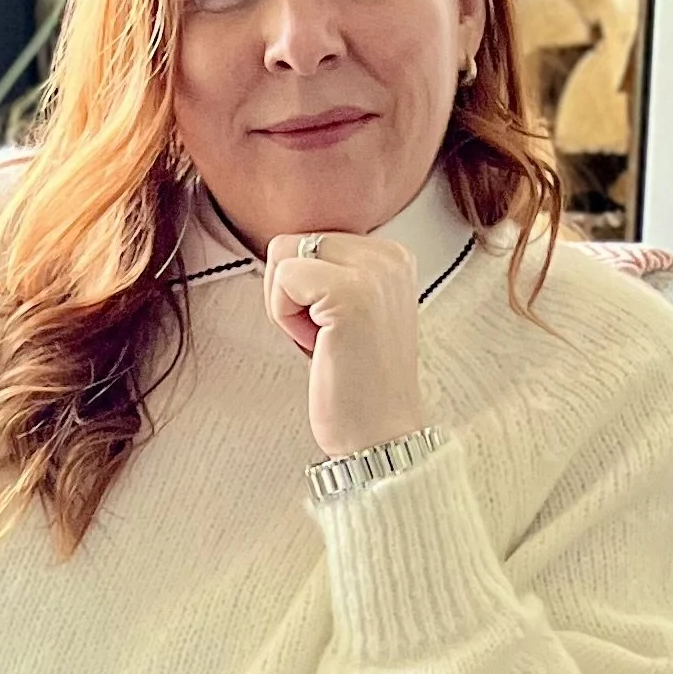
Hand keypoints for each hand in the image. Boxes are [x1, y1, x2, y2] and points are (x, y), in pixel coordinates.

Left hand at [263, 228, 422, 459]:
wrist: (380, 433)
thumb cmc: (357, 382)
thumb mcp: (349, 311)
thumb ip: (330, 274)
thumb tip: (281, 253)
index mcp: (391, 255)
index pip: (309, 241)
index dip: (301, 291)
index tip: (331, 328)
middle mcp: (389, 254)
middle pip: (290, 243)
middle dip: (288, 295)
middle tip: (322, 338)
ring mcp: (374, 271)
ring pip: (282, 256)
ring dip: (285, 305)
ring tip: (322, 341)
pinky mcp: (350, 293)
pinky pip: (283, 279)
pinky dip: (284, 318)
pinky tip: (317, 346)